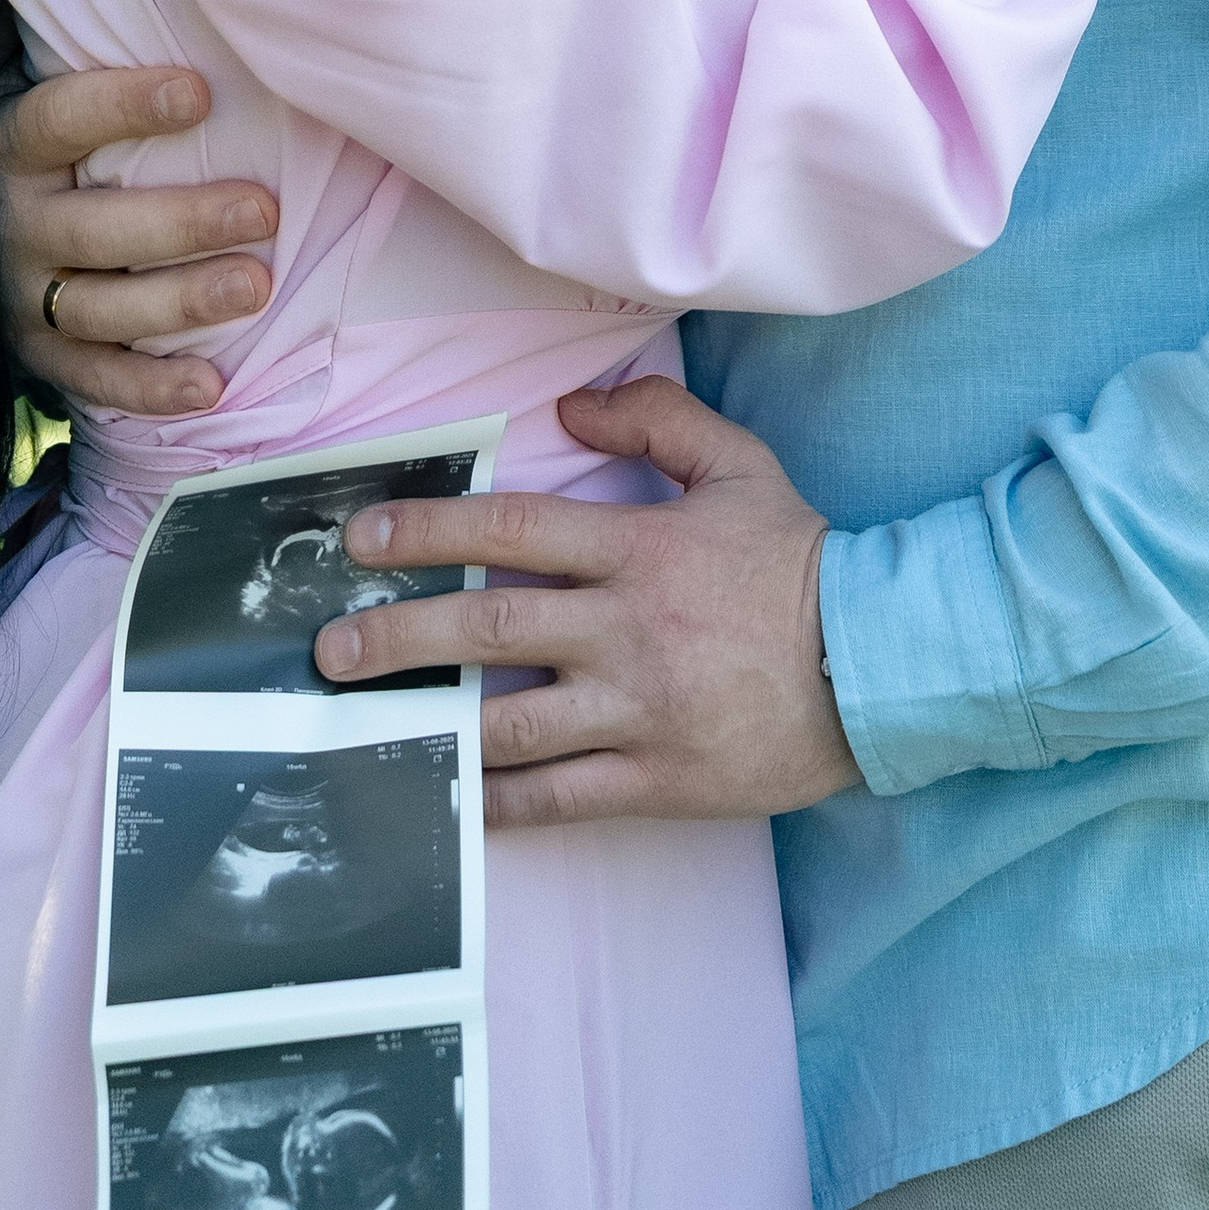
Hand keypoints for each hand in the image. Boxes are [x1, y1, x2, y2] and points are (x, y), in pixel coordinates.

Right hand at [0, 64, 277, 416]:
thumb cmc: (34, 138)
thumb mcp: (22, 81)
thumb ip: (52, 28)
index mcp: (7, 145)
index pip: (60, 118)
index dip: (125, 104)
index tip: (199, 90)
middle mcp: (8, 225)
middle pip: (98, 227)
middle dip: (182, 222)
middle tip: (263, 210)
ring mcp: (18, 296)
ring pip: (103, 307)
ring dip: (182, 303)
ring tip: (258, 284)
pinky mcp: (34, 355)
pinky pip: (93, 380)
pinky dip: (150, 390)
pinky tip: (212, 385)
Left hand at [312, 376, 860, 826]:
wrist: (876, 663)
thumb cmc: (800, 560)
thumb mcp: (738, 465)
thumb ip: (656, 421)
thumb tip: (572, 408)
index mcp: (639, 547)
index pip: (513, 530)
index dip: (430, 529)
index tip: (364, 536)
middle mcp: (627, 629)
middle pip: (490, 629)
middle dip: (399, 637)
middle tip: (332, 648)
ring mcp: (639, 710)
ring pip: (513, 721)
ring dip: (432, 723)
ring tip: (366, 727)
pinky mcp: (658, 778)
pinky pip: (561, 796)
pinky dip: (501, 802)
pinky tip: (453, 798)